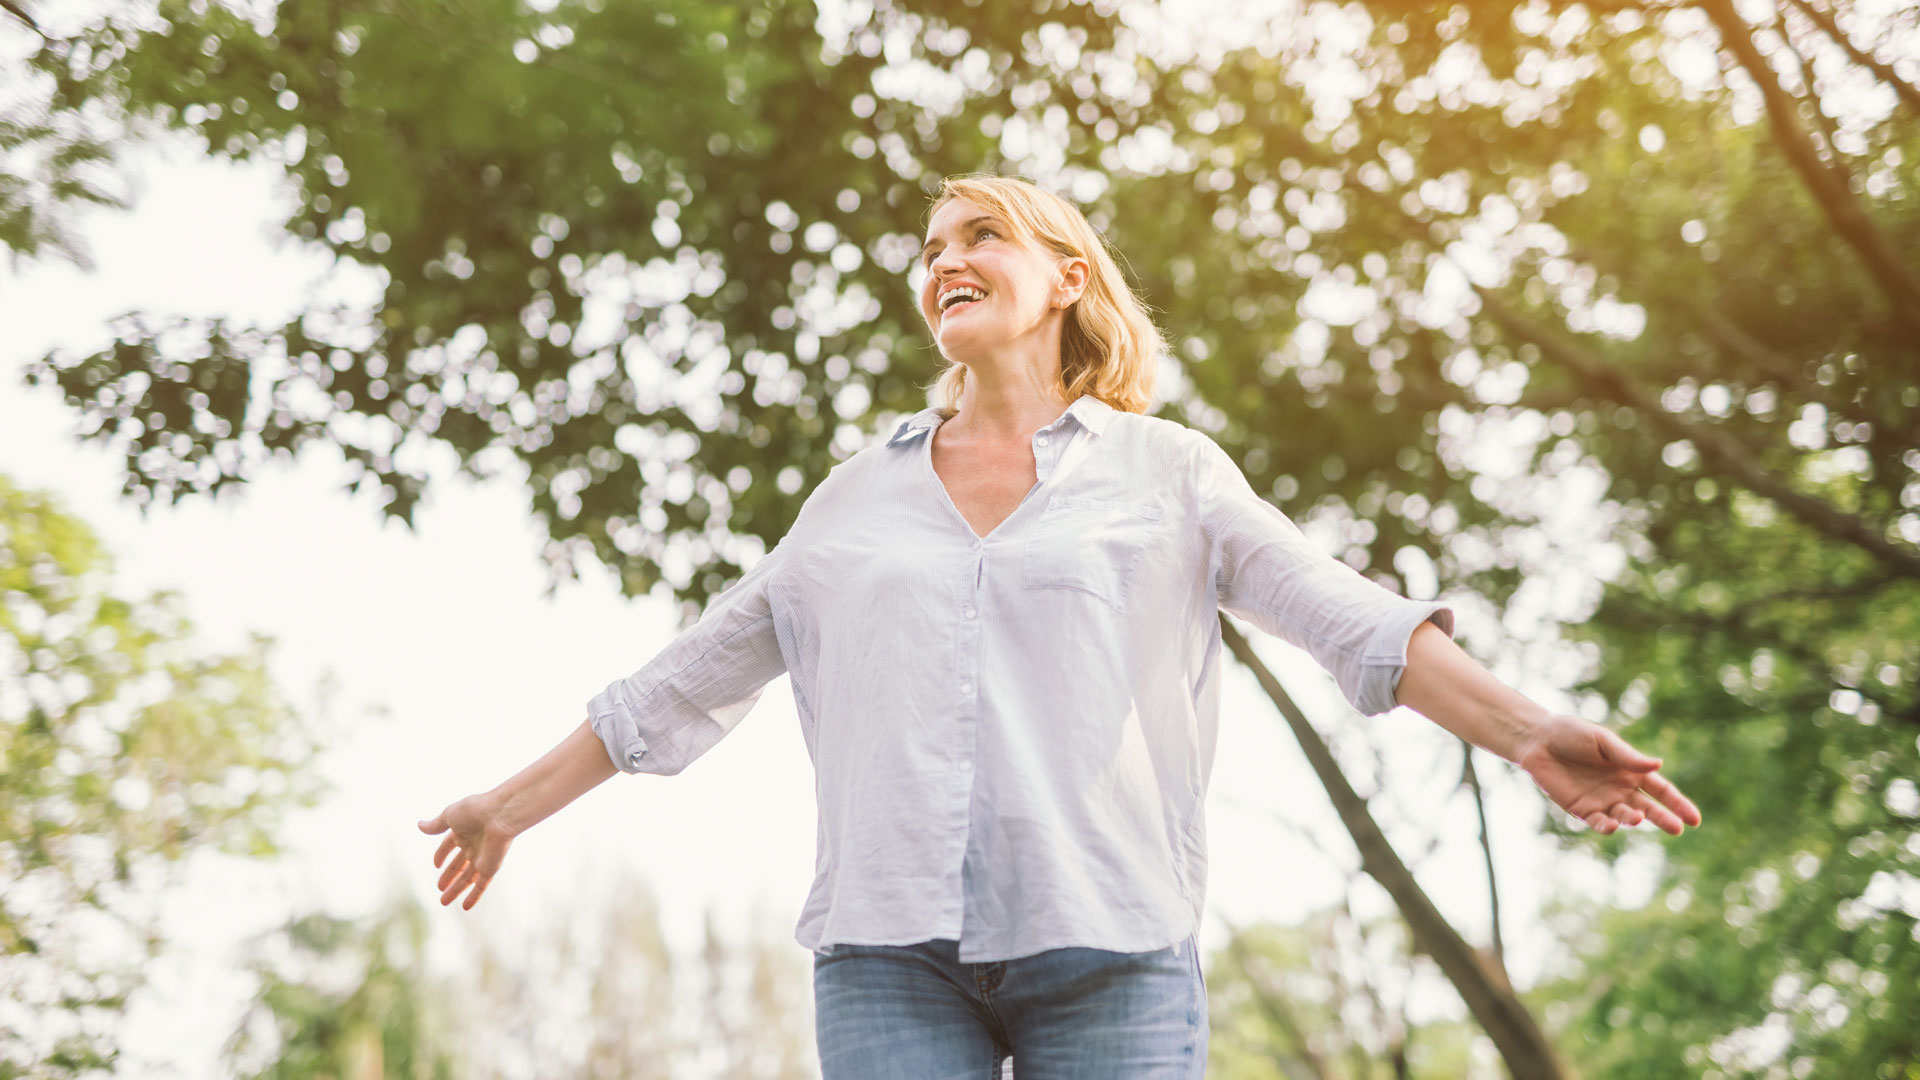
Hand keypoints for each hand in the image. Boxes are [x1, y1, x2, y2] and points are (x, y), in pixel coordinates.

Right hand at [417, 793, 516, 909]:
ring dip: (456, 890)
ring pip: (467, 878)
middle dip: (449, 876)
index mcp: (464, 831)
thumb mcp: (450, 815)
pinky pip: (481, 885)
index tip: (436, 864)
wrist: (500, 815)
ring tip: (443, 902)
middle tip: (439, 888)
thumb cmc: (475, 810)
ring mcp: (482, 857)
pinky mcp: (490, 868)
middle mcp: (473, 844)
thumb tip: (420, 825)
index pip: (450, 845)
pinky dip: (474, 896)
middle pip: (459, 864)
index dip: (442, 854)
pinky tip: (465, 907)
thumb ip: (436, 825)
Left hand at [1514, 714, 1701, 835]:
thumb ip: (1627, 756)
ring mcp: (1602, 801)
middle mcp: (1621, 789)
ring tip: (1637, 817)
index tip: (1695, 819)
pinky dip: (1606, 826)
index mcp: (1631, 770)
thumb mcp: (1602, 741)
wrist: (1538, 740)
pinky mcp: (1581, 809)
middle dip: (1664, 818)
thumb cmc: (1572, 734)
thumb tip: (1659, 764)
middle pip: (1648, 808)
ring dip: (1632, 820)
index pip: (1662, 790)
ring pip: (1624, 817)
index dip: (1678, 804)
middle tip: (1677, 828)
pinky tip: (1611, 825)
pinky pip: (1598, 822)